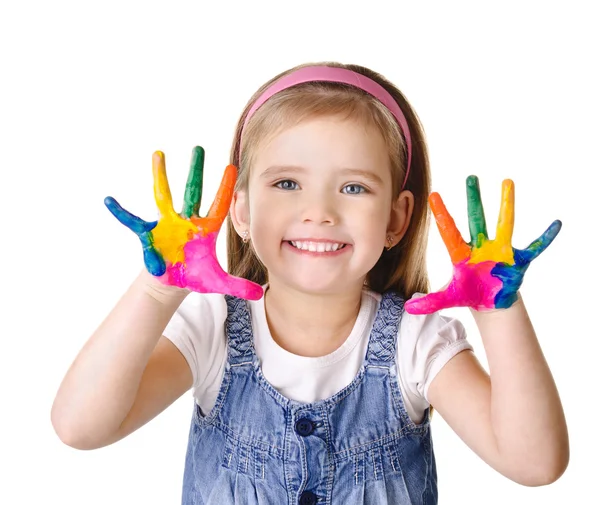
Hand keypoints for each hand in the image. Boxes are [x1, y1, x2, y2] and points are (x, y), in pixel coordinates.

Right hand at [104, 146, 263, 299]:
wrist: (172, 283)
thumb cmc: (195, 277)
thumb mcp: (217, 282)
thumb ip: (238, 285)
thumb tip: (258, 294)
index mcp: (206, 229)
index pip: (219, 205)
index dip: (225, 188)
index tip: (232, 166)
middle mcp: (187, 221)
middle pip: (192, 191)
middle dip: (196, 171)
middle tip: (199, 148)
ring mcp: (167, 225)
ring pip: (163, 195)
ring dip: (161, 176)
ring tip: (158, 154)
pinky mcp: (149, 234)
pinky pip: (132, 221)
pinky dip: (121, 212)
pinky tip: (109, 200)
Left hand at [404, 175, 560, 313]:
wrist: (491, 302)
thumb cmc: (470, 293)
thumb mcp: (449, 297)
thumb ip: (430, 301)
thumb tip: (407, 307)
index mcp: (462, 253)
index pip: (448, 231)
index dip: (442, 214)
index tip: (433, 195)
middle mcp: (481, 246)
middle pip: (476, 218)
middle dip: (473, 199)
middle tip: (470, 177)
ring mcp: (500, 250)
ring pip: (504, 223)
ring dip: (506, 204)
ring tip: (507, 182)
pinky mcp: (518, 260)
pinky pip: (535, 247)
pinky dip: (546, 237)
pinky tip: (556, 225)